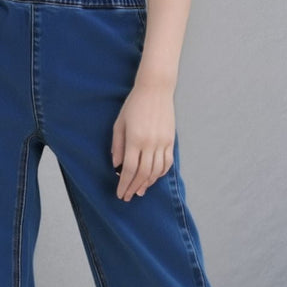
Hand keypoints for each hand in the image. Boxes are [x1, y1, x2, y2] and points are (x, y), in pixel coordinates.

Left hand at [111, 81, 175, 200]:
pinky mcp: (170, 140)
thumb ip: (117, 146)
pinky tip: (153, 178)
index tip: (120, 193)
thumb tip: (115, 165)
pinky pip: (166, 162)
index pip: (128, 169)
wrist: (155, 89)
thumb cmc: (134, 105)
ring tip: (140, 191)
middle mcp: (150, 143)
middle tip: (128, 196)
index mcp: (134, 139)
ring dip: (147, 183)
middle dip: (134, 187)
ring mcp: (162, 142)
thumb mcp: (119, 124)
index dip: (124, 184)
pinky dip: (160, 173)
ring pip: (156, 171)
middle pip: (142, 173)